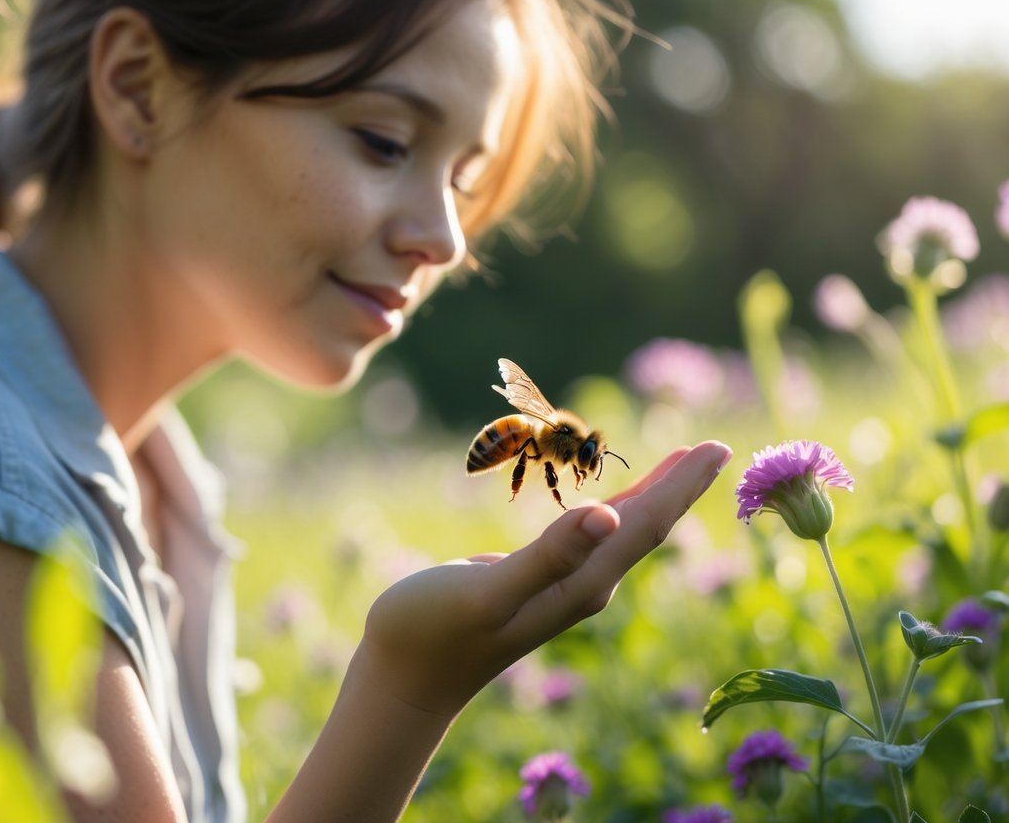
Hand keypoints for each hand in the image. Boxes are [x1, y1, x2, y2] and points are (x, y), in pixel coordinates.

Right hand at [354, 440, 732, 717]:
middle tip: (717, 448)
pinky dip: (611, 510)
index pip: (645, 524)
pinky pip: (590, 537)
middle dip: (680, 486)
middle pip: (646, 527)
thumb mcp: (488, 592)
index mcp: (581, 583)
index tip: (720, 448)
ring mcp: (561, 586)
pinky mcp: (537, 582)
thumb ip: (547, 557)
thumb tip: (607, 514)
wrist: (404, 677)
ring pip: (621, 532)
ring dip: (652, 496)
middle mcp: (583, 585)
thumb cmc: (433, 632)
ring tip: (678, 465)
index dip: (681, 484)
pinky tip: (609, 504)